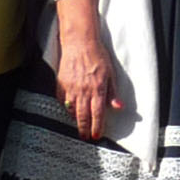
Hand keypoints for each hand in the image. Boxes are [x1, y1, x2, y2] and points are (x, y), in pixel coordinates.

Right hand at [54, 0, 120, 138]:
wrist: (80, 42)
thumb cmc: (97, 56)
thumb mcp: (110, 73)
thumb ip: (113, 92)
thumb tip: (118, 107)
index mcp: (98, 89)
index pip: (98, 114)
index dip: (97, 127)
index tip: (96, 135)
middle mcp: (84, 90)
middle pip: (83, 116)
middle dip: (84, 129)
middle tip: (85, 136)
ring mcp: (71, 88)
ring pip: (72, 110)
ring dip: (76, 120)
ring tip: (79, 126)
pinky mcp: (61, 84)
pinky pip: (62, 101)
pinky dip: (66, 108)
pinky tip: (70, 111)